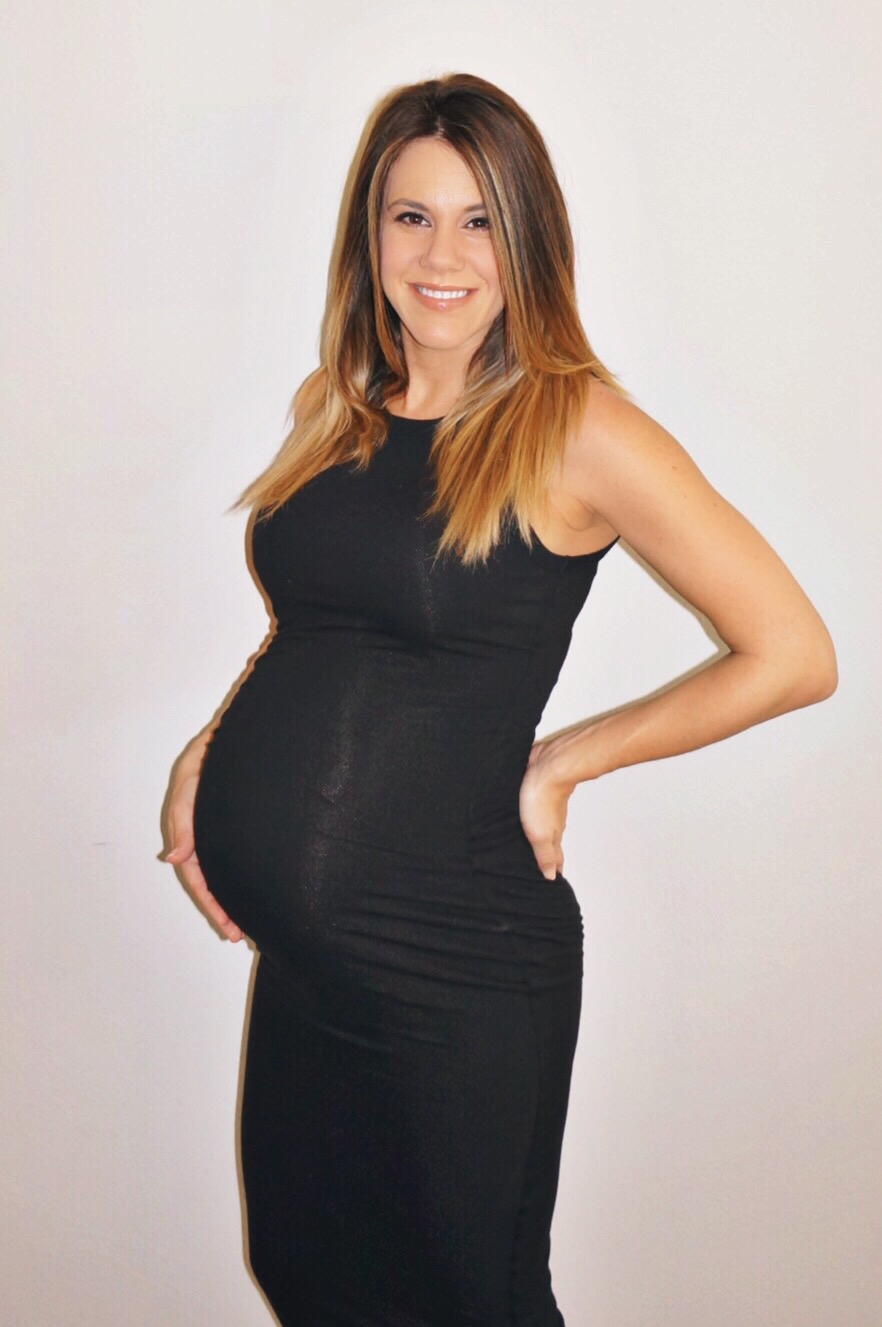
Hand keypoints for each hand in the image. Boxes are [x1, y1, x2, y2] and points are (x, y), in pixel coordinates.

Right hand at [164, 771, 244, 941]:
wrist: (231, 736)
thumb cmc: (206, 757)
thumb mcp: (190, 784)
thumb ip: (182, 820)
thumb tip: (173, 859)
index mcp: (190, 833)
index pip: (198, 879)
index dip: (211, 905)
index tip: (228, 928)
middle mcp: (205, 837)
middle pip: (211, 882)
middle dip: (222, 910)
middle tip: (239, 935)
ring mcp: (222, 832)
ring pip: (225, 873)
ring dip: (233, 896)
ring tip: (248, 920)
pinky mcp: (240, 825)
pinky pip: (238, 857)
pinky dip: (244, 876)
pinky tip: (257, 887)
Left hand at [519, 740, 576, 880]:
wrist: (548, 765)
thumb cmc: (542, 798)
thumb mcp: (539, 835)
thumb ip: (545, 855)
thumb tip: (551, 877)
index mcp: (551, 834)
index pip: (554, 858)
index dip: (553, 869)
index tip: (552, 881)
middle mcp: (550, 821)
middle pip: (550, 841)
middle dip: (546, 854)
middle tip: (543, 866)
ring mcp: (544, 805)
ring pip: (543, 824)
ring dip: (539, 834)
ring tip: (532, 844)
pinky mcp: (536, 791)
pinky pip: (534, 808)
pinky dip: (531, 817)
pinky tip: (524, 815)